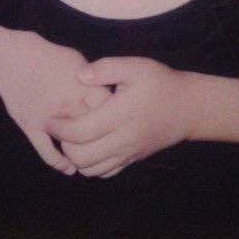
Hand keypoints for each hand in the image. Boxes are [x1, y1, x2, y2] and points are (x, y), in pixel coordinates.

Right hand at [0, 23, 109, 174]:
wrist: (10, 54)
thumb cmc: (46, 54)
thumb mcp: (77, 60)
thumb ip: (92, 80)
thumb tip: (105, 95)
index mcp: (83, 86)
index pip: (109, 109)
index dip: (115, 116)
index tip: (116, 120)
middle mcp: (69, 104)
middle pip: (94, 129)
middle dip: (101, 135)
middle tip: (105, 141)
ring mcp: (49, 117)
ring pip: (73, 144)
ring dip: (82, 152)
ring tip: (90, 157)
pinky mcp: (30, 125)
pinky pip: (47, 152)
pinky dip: (59, 162)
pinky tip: (69, 168)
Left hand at [47, 57, 202, 177]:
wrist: (188, 108)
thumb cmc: (160, 83)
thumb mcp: (135, 66)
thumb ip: (106, 69)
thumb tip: (79, 76)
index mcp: (121, 115)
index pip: (81, 131)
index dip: (60, 127)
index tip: (49, 117)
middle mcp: (124, 139)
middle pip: (82, 157)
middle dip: (64, 145)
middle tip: (58, 127)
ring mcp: (129, 153)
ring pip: (91, 170)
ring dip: (75, 157)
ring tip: (71, 136)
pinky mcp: (133, 159)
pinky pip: (105, 173)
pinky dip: (90, 165)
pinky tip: (88, 145)